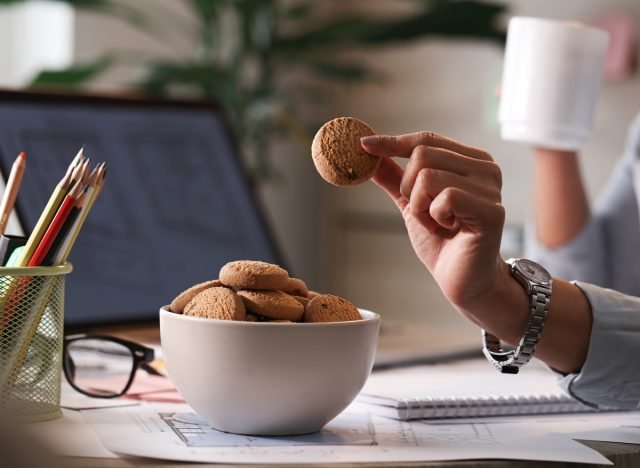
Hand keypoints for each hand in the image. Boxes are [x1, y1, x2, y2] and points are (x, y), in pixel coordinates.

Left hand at [361, 132, 507, 318]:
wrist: (462, 281)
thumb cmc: (442, 242)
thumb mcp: (411, 204)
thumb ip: (394, 178)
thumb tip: (368, 153)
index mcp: (470, 161)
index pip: (426, 140)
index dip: (392, 142)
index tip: (363, 145)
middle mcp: (486, 168)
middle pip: (422, 155)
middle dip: (408, 189)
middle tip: (423, 213)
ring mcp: (491, 188)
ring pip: (427, 177)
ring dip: (420, 207)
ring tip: (437, 224)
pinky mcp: (491, 211)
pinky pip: (444, 198)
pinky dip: (434, 217)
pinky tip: (448, 230)